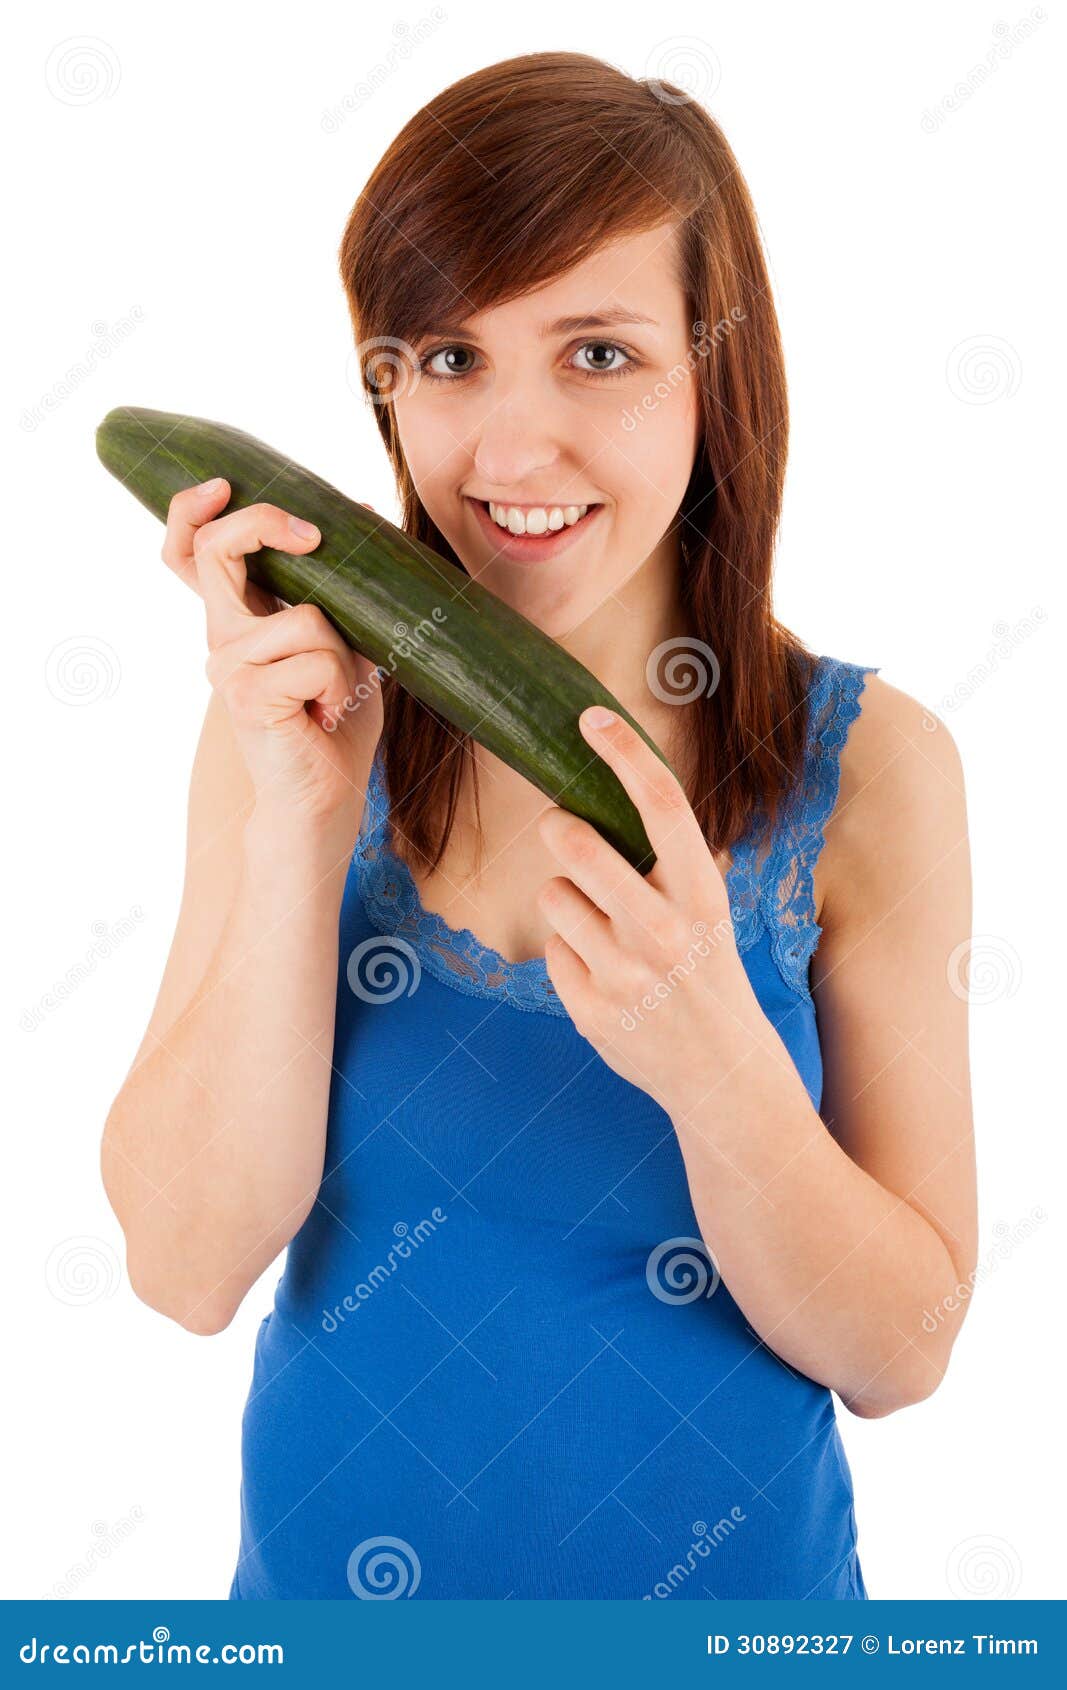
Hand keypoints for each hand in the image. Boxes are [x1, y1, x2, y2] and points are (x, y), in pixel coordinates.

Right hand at [165, 479, 383, 834]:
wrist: (326, 795)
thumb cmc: (334, 718)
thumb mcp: (346, 639)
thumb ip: (341, 586)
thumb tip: (358, 509)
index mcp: (237, 617)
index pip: (188, 552)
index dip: (191, 510)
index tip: (222, 483)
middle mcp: (220, 636)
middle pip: (215, 551)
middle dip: (265, 523)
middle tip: (314, 537)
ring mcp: (226, 666)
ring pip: (306, 618)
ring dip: (342, 657)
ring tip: (333, 698)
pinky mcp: (245, 697)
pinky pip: (315, 660)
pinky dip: (340, 687)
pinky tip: (326, 716)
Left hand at [536, 706, 757, 1113]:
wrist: (723, 1075)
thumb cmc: (707, 974)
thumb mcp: (706, 912)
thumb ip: (665, 862)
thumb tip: (605, 792)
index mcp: (702, 896)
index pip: (662, 804)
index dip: (623, 752)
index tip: (590, 719)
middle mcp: (665, 932)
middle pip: (578, 844)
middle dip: (559, 827)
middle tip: (562, 828)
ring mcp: (625, 975)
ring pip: (553, 895)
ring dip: (566, 900)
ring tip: (601, 926)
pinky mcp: (591, 1011)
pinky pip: (552, 950)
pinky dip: (570, 955)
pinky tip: (605, 978)